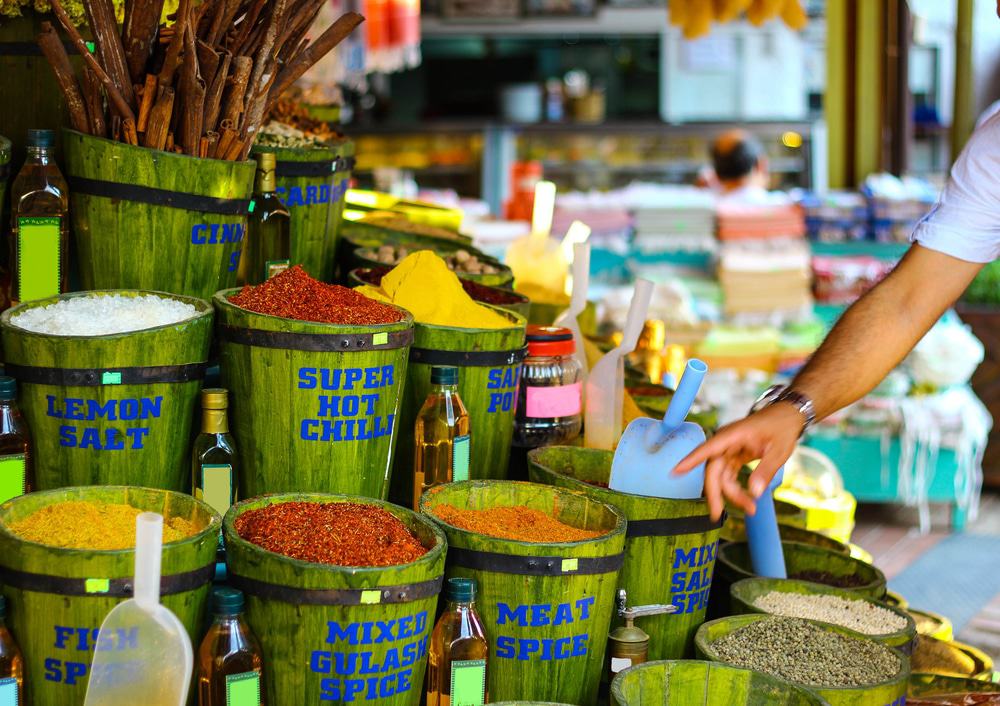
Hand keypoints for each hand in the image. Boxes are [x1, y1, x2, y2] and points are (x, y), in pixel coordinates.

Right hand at [673, 402, 803, 520]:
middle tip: (717, 515)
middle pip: (713, 470)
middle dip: (715, 492)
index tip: (675, 472)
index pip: (708, 449)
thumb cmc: (781, 429)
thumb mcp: (779, 451)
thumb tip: (755, 493)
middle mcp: (726, 442)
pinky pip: (728, 475)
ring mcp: (728, 450)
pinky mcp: (733, 456)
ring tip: (751, 508)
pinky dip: (735, 489)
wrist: (786, 417)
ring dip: (731, 494)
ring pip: (720, 476)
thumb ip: (766, 471)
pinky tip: (747, 499)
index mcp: (733, 435)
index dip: (691, 460)